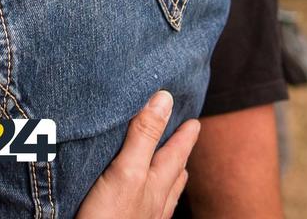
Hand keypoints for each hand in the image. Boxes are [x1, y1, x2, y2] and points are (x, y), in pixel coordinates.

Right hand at [75, 90, 199, 218]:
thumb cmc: (111, 217)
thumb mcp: (128, 170)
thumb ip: (144, 136)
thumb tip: (164, 99)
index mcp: (156, 182)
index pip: (175, 152)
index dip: (184, 135)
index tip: (194, 121)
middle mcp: (155, 200)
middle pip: (174, 172)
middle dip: (180, 153)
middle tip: (188, 138)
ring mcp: (144, 217)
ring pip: (164, 192)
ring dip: (171, 175)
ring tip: (177, 168)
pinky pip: (150, 208)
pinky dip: (153, 197)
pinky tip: (147, 202)